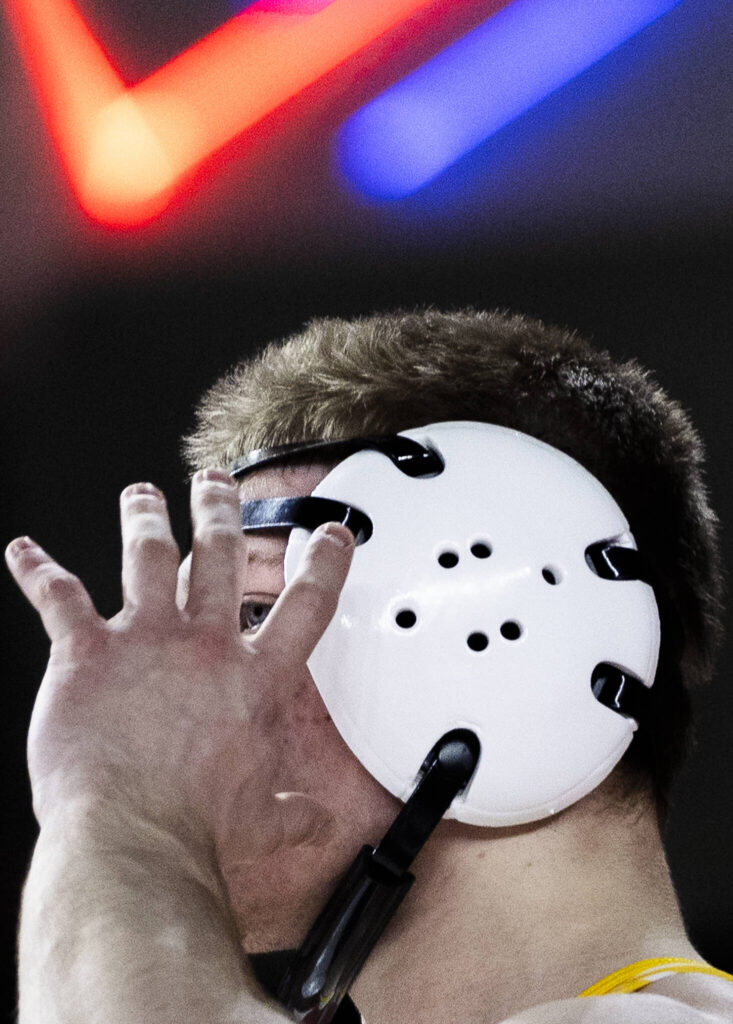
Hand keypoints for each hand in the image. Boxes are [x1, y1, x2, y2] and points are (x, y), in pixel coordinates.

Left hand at [5, 470, 354, 856]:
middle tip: (215, 487)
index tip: (329, 534)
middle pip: (220, 556)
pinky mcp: (86, 651)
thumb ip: (291, 813)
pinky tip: (23, 553)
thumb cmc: (195, 831)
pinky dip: (37, 570)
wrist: (132, 838)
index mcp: (253, 680)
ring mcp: (144, 640)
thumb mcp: (260, 823)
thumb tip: (315, 822)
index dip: (323, 562)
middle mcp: (204, 646)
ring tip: (142, 495)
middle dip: (219, 512)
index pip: (305, 604)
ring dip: (145, 516)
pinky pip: (58, 596)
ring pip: (149, 554)